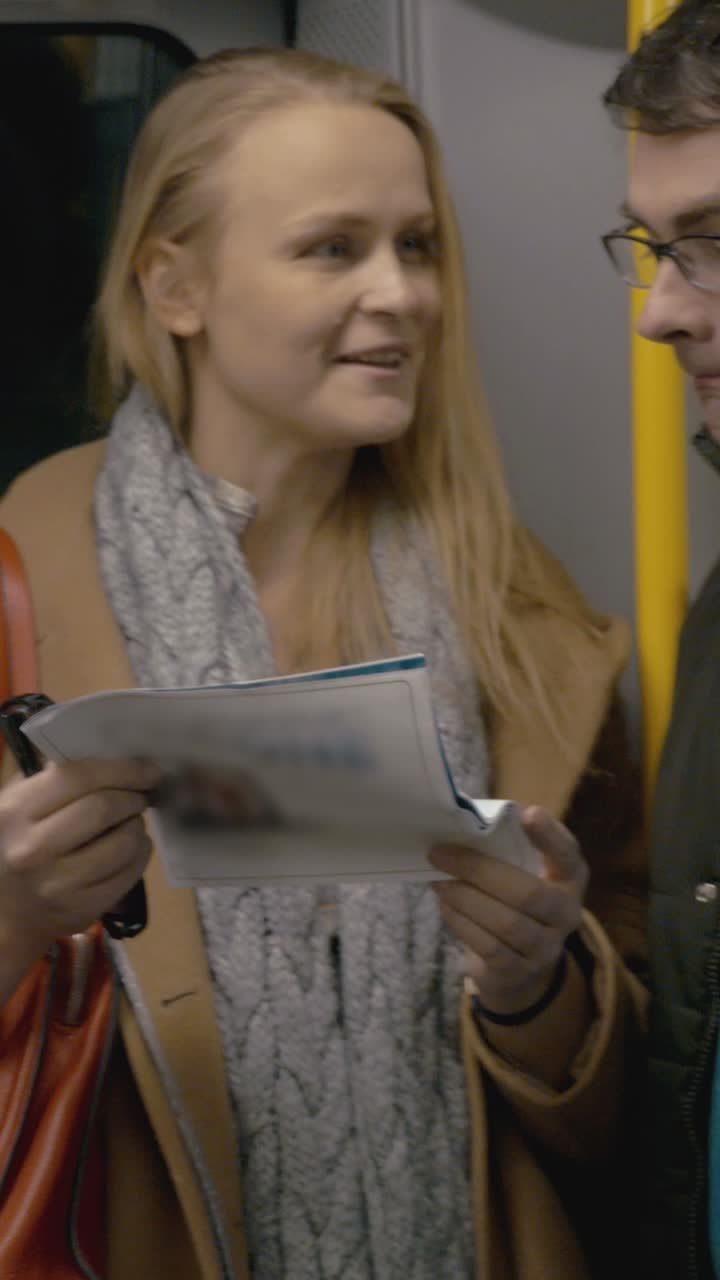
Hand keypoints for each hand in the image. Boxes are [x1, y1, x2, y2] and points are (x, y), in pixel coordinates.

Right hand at [0, 758, 158, 964]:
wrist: (4, 912)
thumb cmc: (16, 842)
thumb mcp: (18, 804)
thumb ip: (53, 776)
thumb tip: (110, 752)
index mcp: (15, 811)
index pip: (77, 777)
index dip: (121, 769)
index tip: (147, 769)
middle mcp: (32, 849)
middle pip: (104, 808)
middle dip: (133, 796)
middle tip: (141, 795)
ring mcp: (58, 885)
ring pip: (124, 843)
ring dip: (138, 826)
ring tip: (132, 821)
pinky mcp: (82, 910)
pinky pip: (131, 873)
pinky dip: (141, 853)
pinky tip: (132, 847)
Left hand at [429, 806, 587, 1014]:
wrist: (520, 966)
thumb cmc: (514, 899)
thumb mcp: (521, 871)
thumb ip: (505, 845)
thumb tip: (464, 819)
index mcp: (570, 878)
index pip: (567, 854)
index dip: (550, 836)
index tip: (527, 813)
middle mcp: (567, 914)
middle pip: (527, 893)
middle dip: (478, 870)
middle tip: (440, 853)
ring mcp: (546, 948)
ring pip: (506, 923)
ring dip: (464, 898)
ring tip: (438, 880)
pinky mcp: (519, 972)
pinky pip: (488, 946)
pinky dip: (461, 922)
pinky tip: (445, 905)